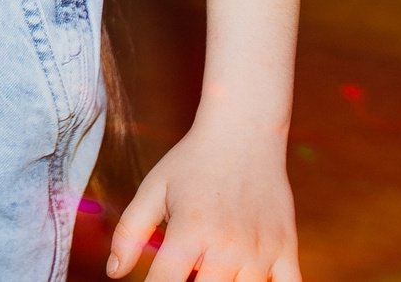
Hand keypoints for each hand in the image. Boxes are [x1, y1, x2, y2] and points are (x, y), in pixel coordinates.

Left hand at [107, 121, 300, 281]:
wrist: (244, 132)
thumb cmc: (192, 161)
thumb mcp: (153, 189)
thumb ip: (130, 232)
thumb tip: (114, 273)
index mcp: (190, 231)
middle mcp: (226, 246)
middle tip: (185, 269)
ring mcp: (260, 251)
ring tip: (212, 270)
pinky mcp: (286, 250)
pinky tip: (250, 279)